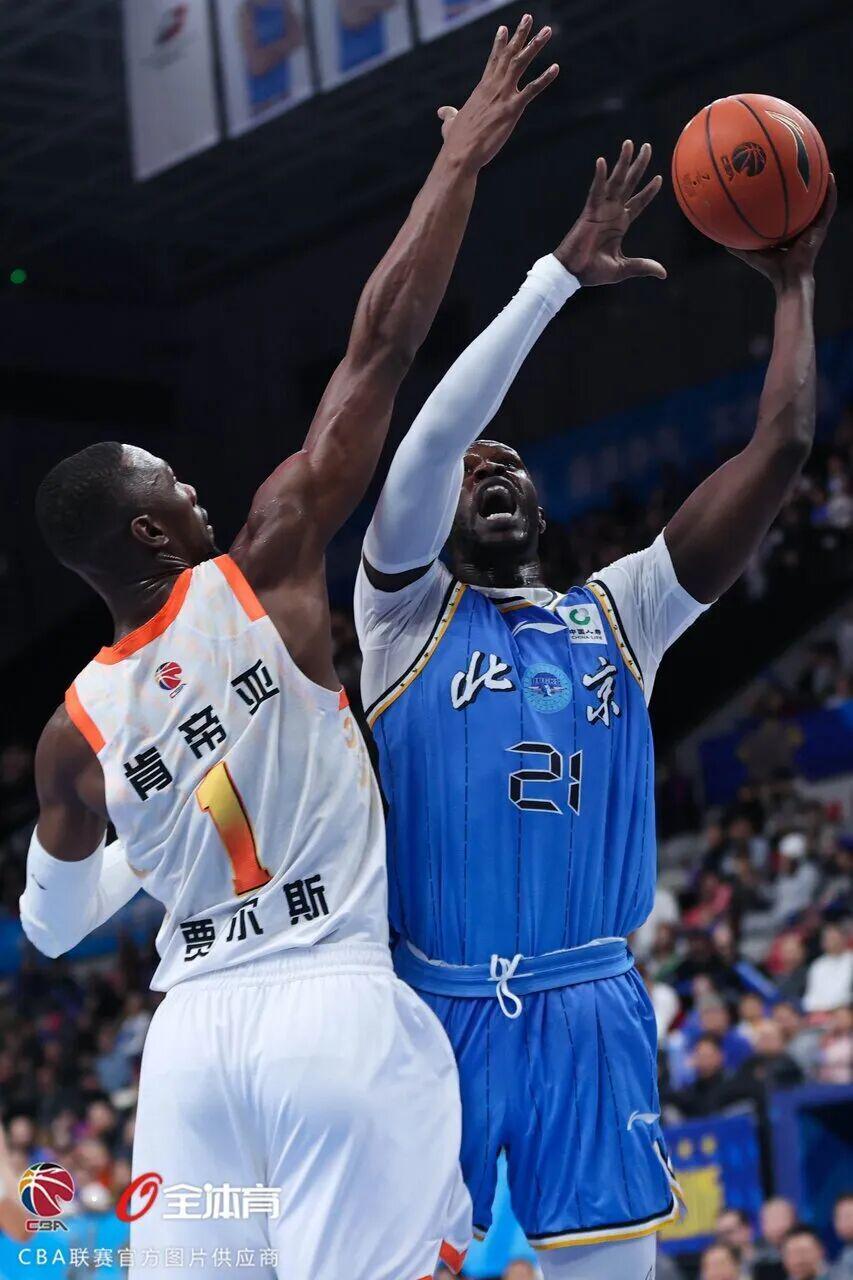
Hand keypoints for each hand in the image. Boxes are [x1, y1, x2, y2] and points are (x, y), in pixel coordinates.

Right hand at [436, 15, 557, 173]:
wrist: (460, 154)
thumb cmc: (455, 142)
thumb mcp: (450, 124)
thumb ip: (449, 114)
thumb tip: (442, 112)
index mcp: (481, 89)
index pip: (492, 60)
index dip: (499, 43)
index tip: (504, 27)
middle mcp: (493, 86)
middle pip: (508, 54)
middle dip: (520, 34)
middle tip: (529, 17)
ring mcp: (503, 96)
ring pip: (520, 63)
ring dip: (534, 45)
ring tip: (547, 30)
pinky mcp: (512, 109)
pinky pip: (532, 90)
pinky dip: (545, 78)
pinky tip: (556, 68)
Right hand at [553, 141, 665, 284]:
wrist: (573, 274)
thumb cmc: (594, 272)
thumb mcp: (623, 268)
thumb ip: (643, 266)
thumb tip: (663, 273)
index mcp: (621, 223)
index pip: (639, 202)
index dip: (649, 191)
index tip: (660, 178)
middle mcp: (613, 212)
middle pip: (629, 183)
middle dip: (639, 165)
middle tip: (647, 146)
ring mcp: (601, 210)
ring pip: (615, 181)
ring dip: (622, 162)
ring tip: (630, 144)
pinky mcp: (589, 212)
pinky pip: (595, 191)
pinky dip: (599, 177)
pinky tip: (602, 162)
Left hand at [727, 174, 836, 290]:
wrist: (788, 278)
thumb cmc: (770, 269)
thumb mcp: (751, 253)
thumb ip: (738, 246)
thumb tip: (721, 239)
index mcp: (788, 230)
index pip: (788, 209)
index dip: (786, 195)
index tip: (782, 179)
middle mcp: (802, 226)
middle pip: (804, 201)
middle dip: (804, 183)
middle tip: (801, 163)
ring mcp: (813, 227)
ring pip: (820, 200)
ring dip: (822, 183)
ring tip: (823, 163)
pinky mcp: (821, 228)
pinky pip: (828, 207)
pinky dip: (831, 192)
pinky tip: (831, 177)